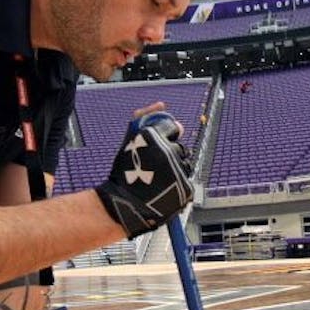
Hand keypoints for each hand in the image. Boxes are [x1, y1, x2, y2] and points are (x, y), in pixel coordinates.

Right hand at [95, 110, 193, 237]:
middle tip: (154, 168)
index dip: (165, 137)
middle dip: (170, 155)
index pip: (173, 128)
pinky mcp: (185, 188)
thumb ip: (145, 117)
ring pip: (184, 164)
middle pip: (180, 147)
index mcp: (154, 136)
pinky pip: (186, 181)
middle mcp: (168, 151)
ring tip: (158, 181)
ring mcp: (178, 170)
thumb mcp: (129, 139)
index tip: (157, 148)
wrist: (123, 204)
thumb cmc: (123, 173)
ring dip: (175, 170)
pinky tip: (163, 190)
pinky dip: (177, 186)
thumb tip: (162, 104)